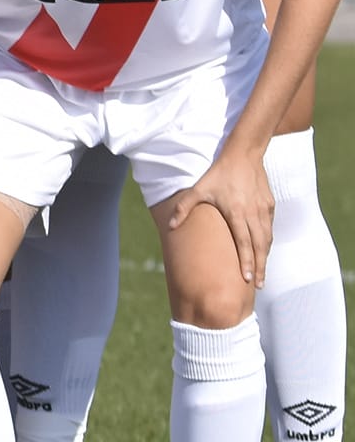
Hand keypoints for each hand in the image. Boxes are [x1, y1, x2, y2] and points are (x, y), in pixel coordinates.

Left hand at [166, 142, 274, 286]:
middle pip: (259, 246)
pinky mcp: (270, 206)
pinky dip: (267, 242)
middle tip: (259, 286)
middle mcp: (253, 214)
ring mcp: (264, 210)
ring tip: (262, 274)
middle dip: (260, 267)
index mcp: (236, 212)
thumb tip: (171, 227)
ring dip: (265, 257)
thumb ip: (183, 208)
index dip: (247, 261)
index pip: (244, 242)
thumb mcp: (198, 189)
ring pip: (267, 239)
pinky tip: (263, 251)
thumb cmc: (218, 174)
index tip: (248, 278)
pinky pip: (270, 229)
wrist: (244, 155)